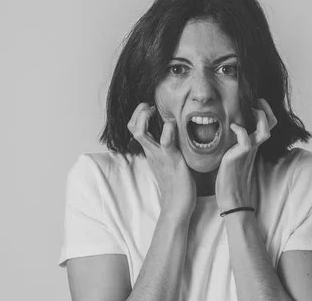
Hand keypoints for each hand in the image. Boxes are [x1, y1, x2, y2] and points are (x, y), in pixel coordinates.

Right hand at [127, 102, 196, 220]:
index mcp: (151, 151)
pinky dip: (168, 130)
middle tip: (149, 106)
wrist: (178, 205)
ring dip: (144, 117)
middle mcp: (152, 151)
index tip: (151, 108)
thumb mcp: (170, 161)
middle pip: (132, 127)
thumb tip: (178, 136)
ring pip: (140, 132)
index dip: (139, 114)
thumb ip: (170, 148)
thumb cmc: (177, 183)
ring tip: (153, 111)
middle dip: (138, 112)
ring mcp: (159, 155)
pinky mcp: (171, 159)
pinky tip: (172, 125)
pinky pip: (165, 142)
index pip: (135, 128)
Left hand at [215, 99, 277, 212]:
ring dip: (260, 118)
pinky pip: (245, 141)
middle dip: (266, 110)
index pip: (268, 124)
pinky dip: (240, 130)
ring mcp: (248, 152)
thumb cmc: (229, 177)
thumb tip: (225, 130)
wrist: (230, 197)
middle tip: (257, 101)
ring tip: (251, 110)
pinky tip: (232, 126)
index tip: (257, 101)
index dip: (266, 111)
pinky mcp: (239, 157)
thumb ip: (233, 142)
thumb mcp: (232, 154)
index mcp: (253, 144)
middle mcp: (254, 146)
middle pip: (271, 125)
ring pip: (264, 132)